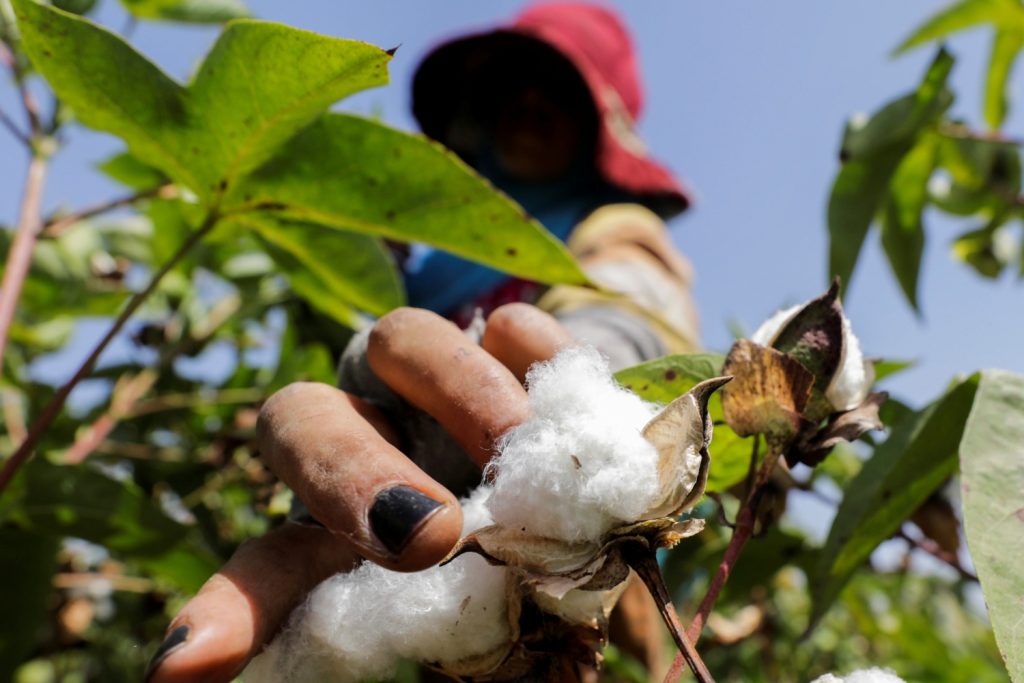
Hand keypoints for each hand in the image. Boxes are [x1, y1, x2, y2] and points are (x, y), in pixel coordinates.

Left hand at [145, 303, 573, 682]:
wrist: (594, 497)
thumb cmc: (524, 581)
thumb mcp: (488, 625)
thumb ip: (469, 632)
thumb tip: (483, 658)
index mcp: (340, 532)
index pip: (266, 569)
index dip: (230, 612)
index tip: (191, 665)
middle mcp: (366, 438)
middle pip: (304, 418)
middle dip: (355, 473)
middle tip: (431, 539)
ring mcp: (431, 377)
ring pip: (398, 339)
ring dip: (458, 392)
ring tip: (515, 449)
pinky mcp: (507, 340)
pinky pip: (510, 327)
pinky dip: (533, 361)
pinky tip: (561, 411)